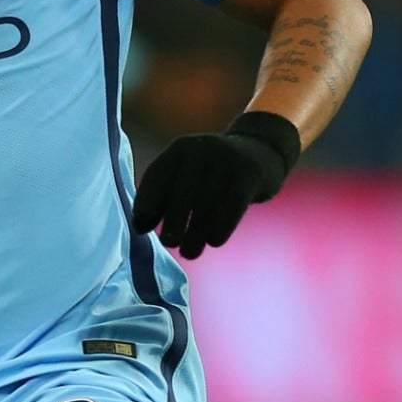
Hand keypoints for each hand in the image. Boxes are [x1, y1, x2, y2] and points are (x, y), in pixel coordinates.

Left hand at [130, 111, 298, 258]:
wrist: (261, 149)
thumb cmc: (212, 174)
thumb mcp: (187, 173)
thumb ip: (163, 195)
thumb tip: (139, 227)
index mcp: (178, 150)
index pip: (156, 176)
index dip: (146, 203)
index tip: (141, 229)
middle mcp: (200, 149)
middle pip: (182, 190)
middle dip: (172, 220)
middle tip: (168, 243)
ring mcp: (226, 159)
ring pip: (208, 201)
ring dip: (196, 231)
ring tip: (189, 253)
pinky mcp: (250, 172)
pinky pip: (234, 204)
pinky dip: (222, 225)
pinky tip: (214, 242)